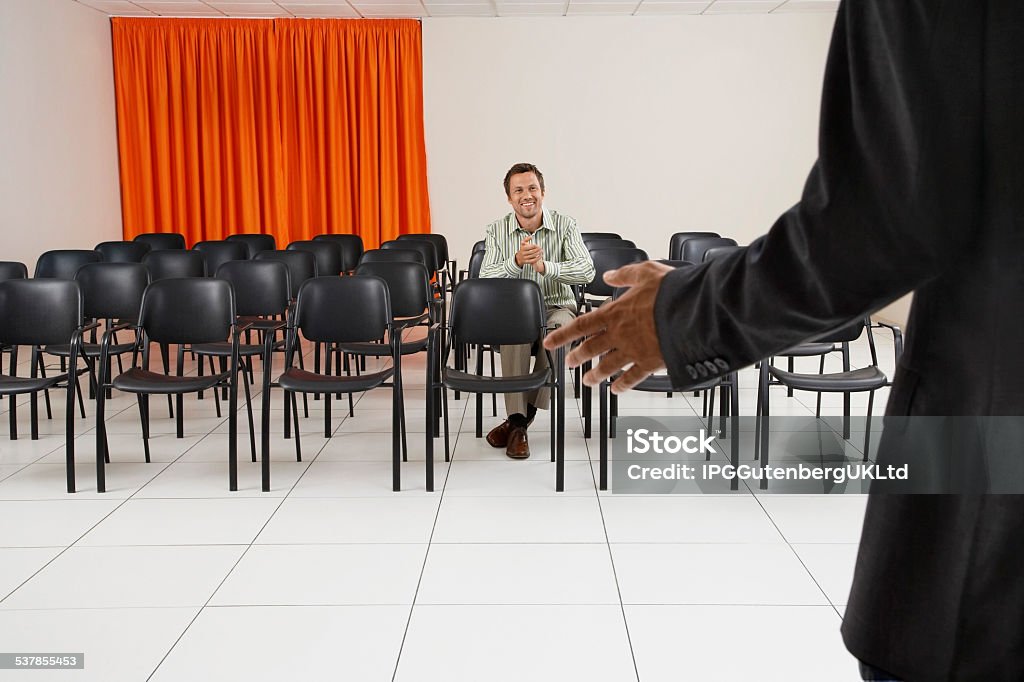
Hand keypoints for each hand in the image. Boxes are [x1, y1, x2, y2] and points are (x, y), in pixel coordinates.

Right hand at [515, 236, 544, 272]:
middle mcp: (523, 253)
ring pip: (533, 256)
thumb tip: (531, 236)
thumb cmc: (522, 249)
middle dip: (538, 250)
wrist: (519, 257)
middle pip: (532, 251)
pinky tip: (540, 256)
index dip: (535, 246)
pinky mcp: (526, 262)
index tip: (538, 245)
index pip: (530, 247)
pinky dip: (537, 258)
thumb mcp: (522, 243)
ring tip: (541, 251)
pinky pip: (533, 260)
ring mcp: (525, 258)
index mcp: (522, 248)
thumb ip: (526, 238)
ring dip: (538, 253)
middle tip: (541, 248)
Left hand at [543, 261, 672, 392]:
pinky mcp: (649, 363)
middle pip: (590, 349)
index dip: (562, 336)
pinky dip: (622, 385)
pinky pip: (631, 378)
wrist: (692, 312)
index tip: (549, 343)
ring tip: (588, 381)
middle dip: (577, 357)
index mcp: (614, 313)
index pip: (580, 326)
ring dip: (595, 375)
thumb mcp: (645, 272)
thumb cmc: (670, 292)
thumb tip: (610, 275)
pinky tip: (616, 390)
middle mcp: (619, 335)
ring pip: (607, 367)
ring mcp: (632, 351)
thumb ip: (624, 275)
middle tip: (569, 362)